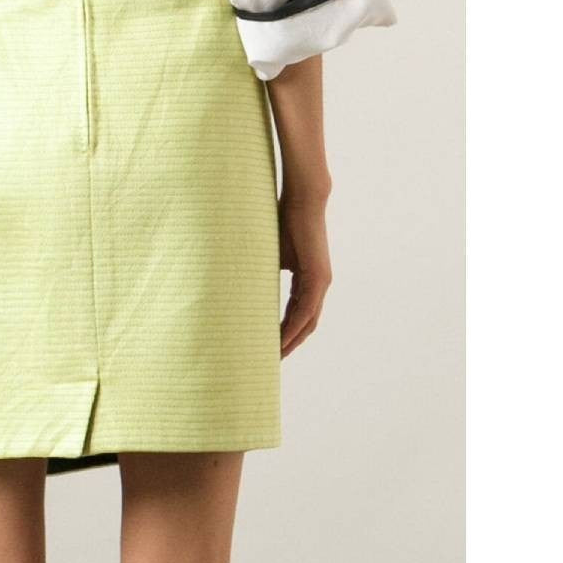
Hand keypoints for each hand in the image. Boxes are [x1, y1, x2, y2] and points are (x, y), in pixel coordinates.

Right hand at [279, 181, 331, 358]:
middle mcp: (318, 285)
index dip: (284, 332)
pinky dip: (293, 327)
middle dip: (289, 344)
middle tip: (272, 360)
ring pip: (307, 322)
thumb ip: (263, 274)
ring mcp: (321, 283)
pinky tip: (281, 340)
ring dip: (291, 341)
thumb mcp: (270, 256)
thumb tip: (241, 284)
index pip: (297, 314)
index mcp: (307, 281)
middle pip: (305, 324)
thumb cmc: (284, 222)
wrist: (303, 201)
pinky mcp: (319, 278)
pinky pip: (306, 311)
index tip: (269, 347)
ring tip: (275, 357)